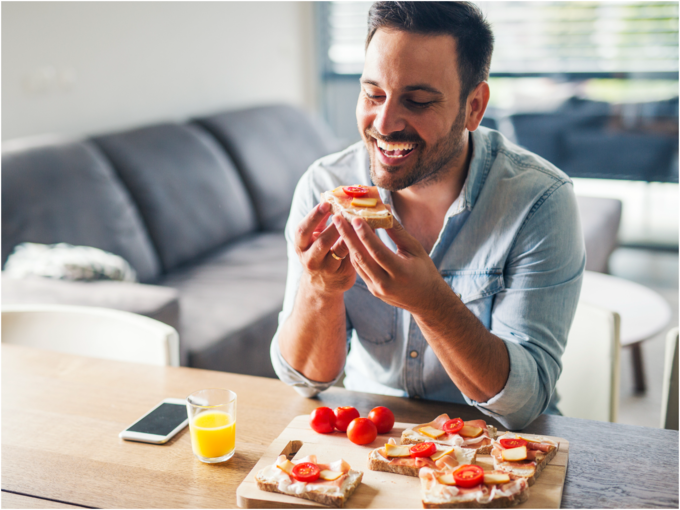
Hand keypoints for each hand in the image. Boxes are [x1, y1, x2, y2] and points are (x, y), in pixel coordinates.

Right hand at [295, 202, 355, 294]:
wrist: (322, 284)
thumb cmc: (320, 253)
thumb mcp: (314, 238)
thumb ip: (321, 222)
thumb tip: (334, 199)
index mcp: (301, 245)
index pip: (303, 230)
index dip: (314, 216)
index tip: (326, 203)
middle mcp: (310, 259)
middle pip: (321, 242)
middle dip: (335, 226)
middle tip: (346, 211)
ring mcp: (326, 269)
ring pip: (338, 250)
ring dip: (349, 234)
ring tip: (358, 220)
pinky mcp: (341, 275)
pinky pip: (352, 257)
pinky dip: (359, 243)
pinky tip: (367, 232)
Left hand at [333, 214, 449, 312]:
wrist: (426, 301)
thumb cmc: (424, 271)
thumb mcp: (415, 249)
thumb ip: (398, 232)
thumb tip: (384, 211)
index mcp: (401, 272)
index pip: (379, 252)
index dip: (366, 235)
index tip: (355, 219)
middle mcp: (386, 283)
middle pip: (362, 257)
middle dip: (347, 236)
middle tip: (337, 218)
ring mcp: (377, 289)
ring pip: (358, 263)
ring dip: (348, 243)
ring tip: (340, 226)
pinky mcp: (372, 290)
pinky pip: (359, 269)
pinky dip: (354, 253)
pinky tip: (348, 239)